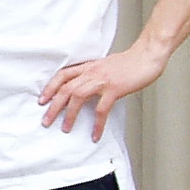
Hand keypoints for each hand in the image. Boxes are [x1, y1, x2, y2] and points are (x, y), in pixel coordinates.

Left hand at [39, 43, 167, 140]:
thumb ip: (92, 74)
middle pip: (66, 88)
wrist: (147, 55)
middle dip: (54, 106)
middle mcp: (92, 72)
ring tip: (65, 128)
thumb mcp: (105, 65)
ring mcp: (102, 80)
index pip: (63, 75)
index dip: (50, 87)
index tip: (42, 100)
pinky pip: (102, 109)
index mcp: (88, 66)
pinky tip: (95, 135)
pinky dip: (97, 124)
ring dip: (69, 115)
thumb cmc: (129, 62)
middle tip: (46, 121)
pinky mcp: (115, 88)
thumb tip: (83, 87)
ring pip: (78, 97)